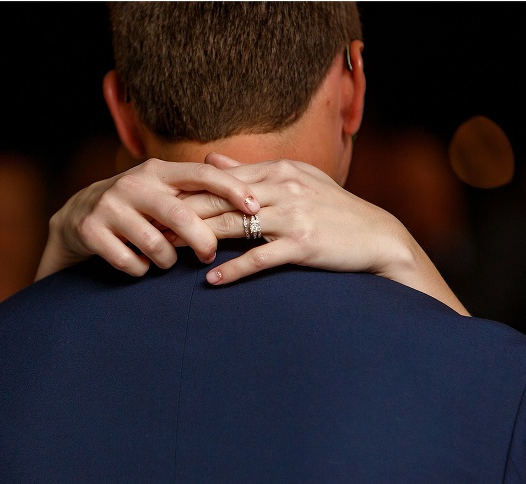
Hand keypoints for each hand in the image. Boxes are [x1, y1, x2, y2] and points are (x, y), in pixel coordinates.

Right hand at [35, 158, 259, 279]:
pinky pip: (131, 263)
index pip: (202, 174)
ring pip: (155, 245)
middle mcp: (133, 184)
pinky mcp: (91, 231)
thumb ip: (196, 190)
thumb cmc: (137, 205)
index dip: (231, 189)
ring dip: (167, 261)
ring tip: (165, 260)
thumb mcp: (161, 189)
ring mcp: (109, 207)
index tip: (255, 207)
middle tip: (209, 255)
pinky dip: (141, 270)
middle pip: (180, 214)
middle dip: (202, 240)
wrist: (78, 215)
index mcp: (157, 171)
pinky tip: (140, 265)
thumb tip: (251, 194)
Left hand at [179, 153, 469, 314]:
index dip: (185, 192)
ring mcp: (293, 216)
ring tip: (166, 252)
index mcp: (278, 171)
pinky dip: (235, 269)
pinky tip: (212, 280)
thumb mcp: (297, 181)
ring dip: (197, 240)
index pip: (221, 181)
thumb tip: (211, 161)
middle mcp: (283, 188)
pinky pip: (261, 258)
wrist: (378, 237)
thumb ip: (252, 172)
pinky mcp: (303, 244)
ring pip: (234, 226)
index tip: (155, 204)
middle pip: (219, 201)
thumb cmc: (335, 210)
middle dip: (180, 214)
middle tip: (148, 227)